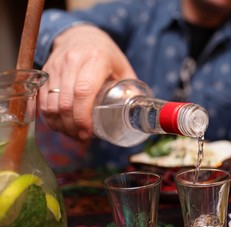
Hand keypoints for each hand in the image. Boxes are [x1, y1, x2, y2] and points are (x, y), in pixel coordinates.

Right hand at [39, 24, 136, 141]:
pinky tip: (61, 126)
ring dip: (60, 125)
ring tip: (73, 135)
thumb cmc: (106, 54)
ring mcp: (55, 66)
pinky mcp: (45, 72)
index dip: (83, 117)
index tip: (87, 133)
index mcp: (96, 59)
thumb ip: (131, 89)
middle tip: (82, 138)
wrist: (81, 34)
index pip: (84, 92)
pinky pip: (42, 100)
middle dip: (72, 126)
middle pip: (65, 102)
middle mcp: (72, 61)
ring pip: (50, 104)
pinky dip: (50, 118)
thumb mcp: (123, 67)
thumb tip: (138, 114)